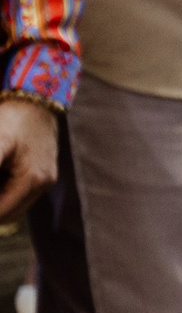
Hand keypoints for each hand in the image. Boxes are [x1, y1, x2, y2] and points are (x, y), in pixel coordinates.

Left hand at [0, 99, 58, 224]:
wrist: (37, 98)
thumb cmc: (15, 119)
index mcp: (33, 181)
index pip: (0, 213)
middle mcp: (44, 184)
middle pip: (7, 213)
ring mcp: (46, 179)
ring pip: (14, 206)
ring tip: (0, 169)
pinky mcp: (44, 172)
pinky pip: (20, 194)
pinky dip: (4, 191)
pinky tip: (1, 171)